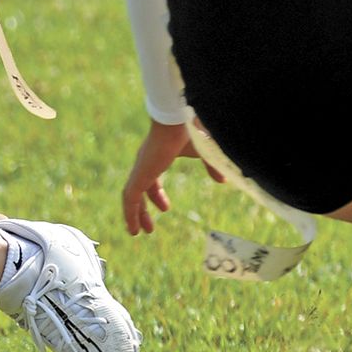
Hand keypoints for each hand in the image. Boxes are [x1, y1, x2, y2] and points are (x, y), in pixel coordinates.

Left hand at [123, 120, 203, 236]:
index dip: (157, 195)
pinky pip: (129, 199)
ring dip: (135, 214)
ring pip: (131, 196)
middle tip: (150, 226)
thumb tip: (222, 180)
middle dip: (145, 208)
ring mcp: (141, 168)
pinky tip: (134, 229)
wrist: (181, 118)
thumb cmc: (193, 129)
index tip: (165, 208)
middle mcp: (146, 161)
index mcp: (158, 155)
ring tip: (139, 232)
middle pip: (140, 188)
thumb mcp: (206, 151)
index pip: (152, 178)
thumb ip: (212, 166)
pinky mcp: (140, 174)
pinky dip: (130, 214)